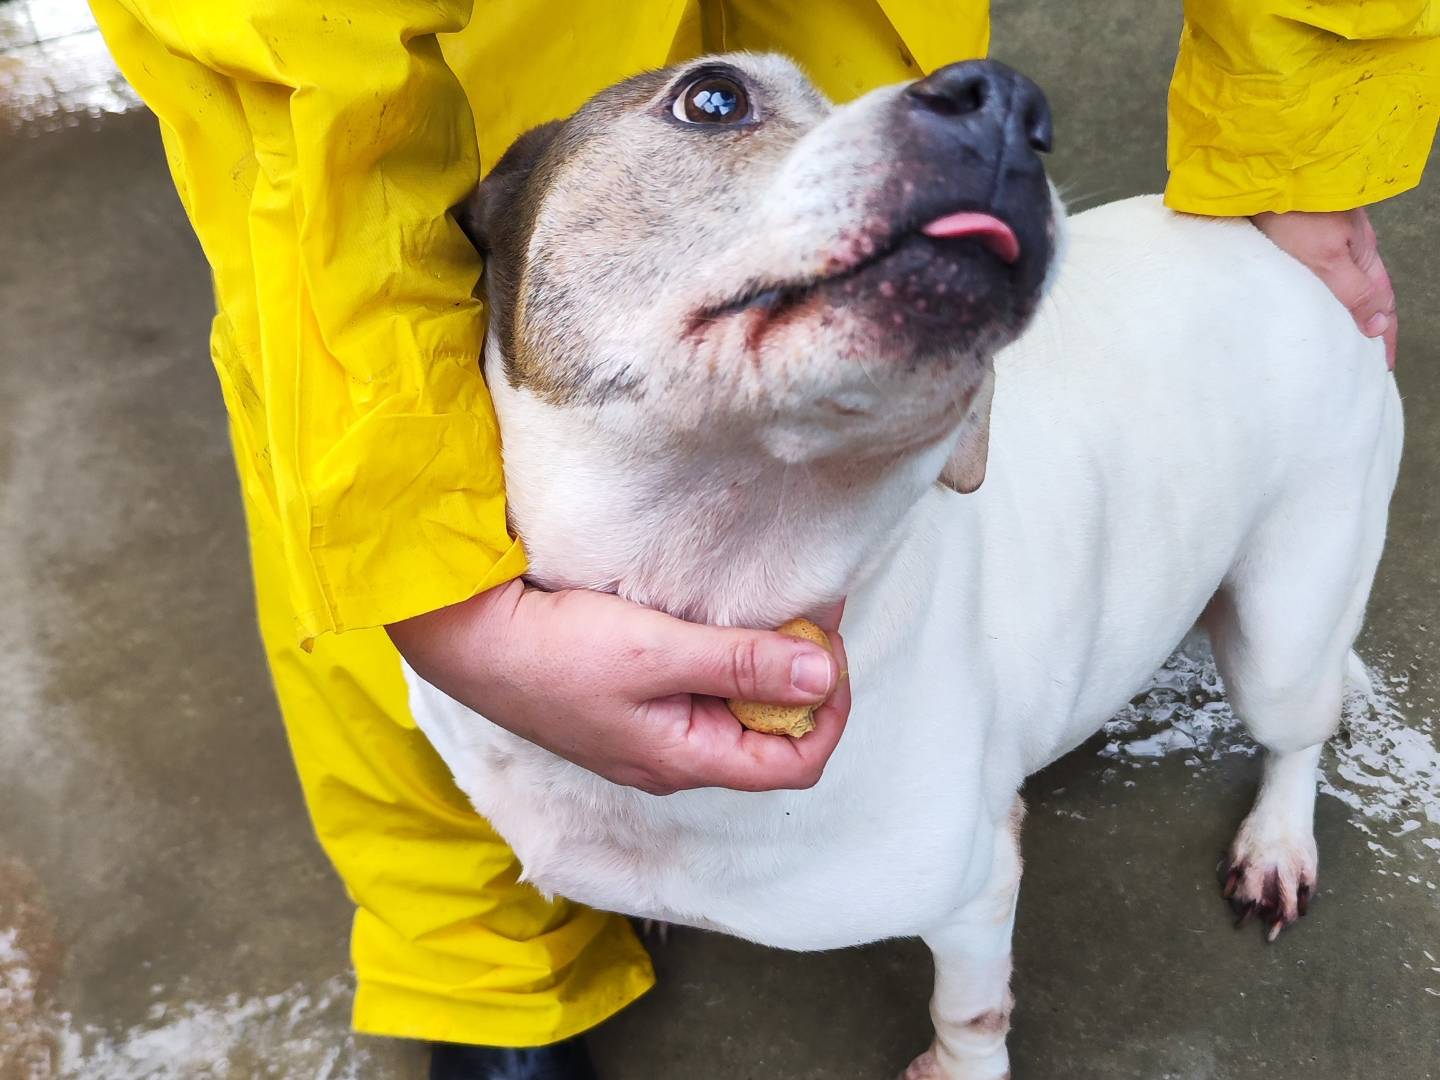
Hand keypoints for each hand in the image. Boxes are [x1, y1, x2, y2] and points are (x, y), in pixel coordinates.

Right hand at [387, 581, 849, 795]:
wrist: (466, 636)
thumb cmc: (552, 652)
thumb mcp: (656, 653)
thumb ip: (741, 665)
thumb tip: (824, 677)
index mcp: (685, 760)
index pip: (796, 761)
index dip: (830, 710)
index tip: (828, 647)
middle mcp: (674, 755)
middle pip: (772, 733)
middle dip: (803, 676)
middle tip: (806, 612)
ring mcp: (651, 729)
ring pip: (738, 706)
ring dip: (765, 660)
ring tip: (772, 606)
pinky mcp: (632, 698)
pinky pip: (703, 685)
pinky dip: (727, 652)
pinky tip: (723, 614)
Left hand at [1250, 208, 1395, 369]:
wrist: (1267, 173)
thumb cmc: (1296, 212)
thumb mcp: (1328, 258)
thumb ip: (1354, 291)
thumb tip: (1379, 325)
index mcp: (1362, 255)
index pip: (1382, 305)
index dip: (1384, 336)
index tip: (1382, 367)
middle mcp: (1348, 248)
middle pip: (1364, 296)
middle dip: (1366, 328)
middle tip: (1358, 361)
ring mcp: (1325, 241)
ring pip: (1339, 285)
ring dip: (1339, 313)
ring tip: (1331, 342)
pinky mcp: (1297, 238)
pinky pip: (1314, 276)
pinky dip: (1315, 297)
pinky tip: (1301, 307)